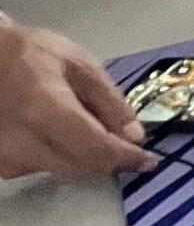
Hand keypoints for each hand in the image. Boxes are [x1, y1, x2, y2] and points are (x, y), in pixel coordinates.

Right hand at [0, 21, 153, 179]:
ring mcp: (6, 158)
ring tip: (86, 123)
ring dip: (85, 155)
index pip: (94, 149)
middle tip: (125, 141)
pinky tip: (60, 131)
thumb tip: (133, 135)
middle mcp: (23, 143)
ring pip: (64, 169)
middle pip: (81, 167)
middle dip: (109, 158)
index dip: (125, 158)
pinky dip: (62, 154)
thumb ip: (109, 101)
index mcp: (46, 111)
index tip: (147, 162)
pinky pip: (43, 167)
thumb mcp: (78, 64)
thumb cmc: (28, 56)